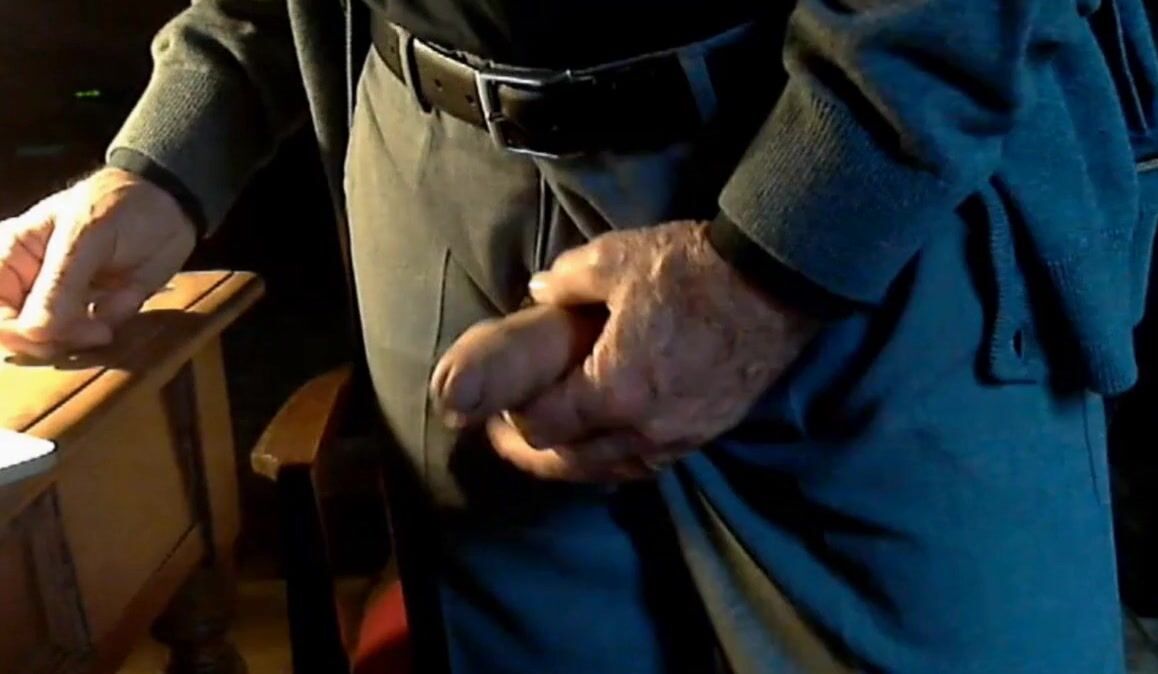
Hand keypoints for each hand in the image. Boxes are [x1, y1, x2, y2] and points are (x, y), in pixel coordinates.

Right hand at [0, 167, 196, 357]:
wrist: (170, 207)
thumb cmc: (118, 206)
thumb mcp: (86, 237)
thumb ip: (60, 285)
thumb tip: (34, 332)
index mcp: (10, 257)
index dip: (15, 332)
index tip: (50, 335)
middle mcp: (29, 284)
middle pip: (22, 335)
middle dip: (59, 338)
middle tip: (96, 328)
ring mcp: (63, 301)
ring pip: (58, 342)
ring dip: (91, 331)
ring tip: (121, 298)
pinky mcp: (95, 312)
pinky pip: (94, 336)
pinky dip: (115, 321)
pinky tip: (130, 294)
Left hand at [445, 220, 821, 481]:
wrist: (777, 284)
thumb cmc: (692, 270)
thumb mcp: (617, 259)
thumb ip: (567, 280)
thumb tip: (537, 291)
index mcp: (613, 391)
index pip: (543, 426)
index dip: (512, 419)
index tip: (497, 407)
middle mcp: (644, 429)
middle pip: (571, 462)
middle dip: (533, 451)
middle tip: (509, 435)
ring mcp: (679, 438)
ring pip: (611, 470)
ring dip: (575, 461)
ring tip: (555, 445)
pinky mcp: (706, 434)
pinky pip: (648, 464)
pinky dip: (616, 459)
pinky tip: (607, 445)